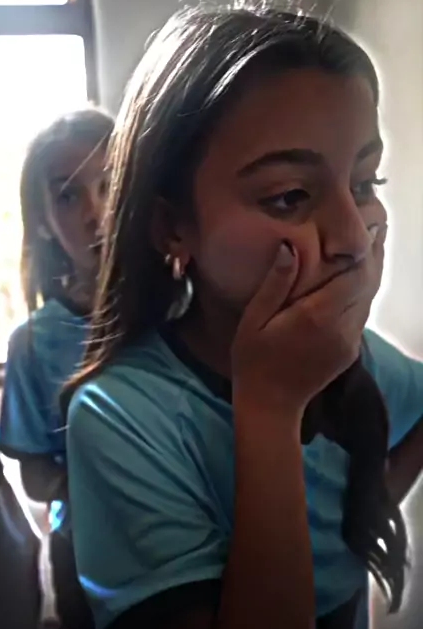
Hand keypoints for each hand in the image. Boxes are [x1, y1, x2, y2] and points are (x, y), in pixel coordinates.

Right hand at [232, 234, 383, 412]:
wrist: (271, 405)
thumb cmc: (253, 361)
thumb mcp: (254, 320)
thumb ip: (275, 284)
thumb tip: (291, 246)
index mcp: (317, 316)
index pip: (354, 274)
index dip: (363, 248)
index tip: (366, 224)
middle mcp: (341, 327)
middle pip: (368, 283)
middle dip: (373, 255)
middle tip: (375, 226)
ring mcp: (349, 341)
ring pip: (369, 299)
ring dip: (370, 273)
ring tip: (371, 245)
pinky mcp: (350, 350)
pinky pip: (362, 314)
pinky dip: (362, 293)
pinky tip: (354, 280)